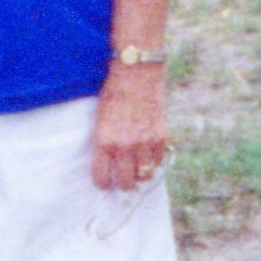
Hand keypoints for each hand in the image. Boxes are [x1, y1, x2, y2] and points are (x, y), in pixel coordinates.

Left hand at [91, 62, 169, 191]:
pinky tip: (148, 157)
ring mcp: (144, 144)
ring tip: (136, 171)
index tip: (104, 183)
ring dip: (140, 175)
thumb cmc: (113, 95)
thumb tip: (108, 163)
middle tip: (122, 181)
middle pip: (125, 183)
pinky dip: (153, 163)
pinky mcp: (160, 138)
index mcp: (104, 142)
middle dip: (122, 185)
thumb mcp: (100, 119)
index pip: (101, 177)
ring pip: (144, 176)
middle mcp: (124, 147)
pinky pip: (158, 163)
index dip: (102, 184)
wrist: (136, 76)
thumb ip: (105, 142)